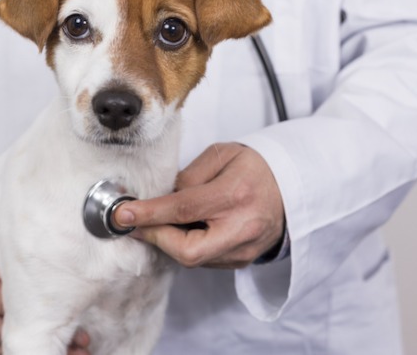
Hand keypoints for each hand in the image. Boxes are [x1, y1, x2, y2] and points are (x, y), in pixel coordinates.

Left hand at [114, 143, 284, 268]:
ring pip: (194, 259)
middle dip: (157, 238)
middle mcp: (243, 227)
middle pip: (188, 251)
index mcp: (236, 194)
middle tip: (137, 222)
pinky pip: (205, 260)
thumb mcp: (222, 155)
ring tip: (159, 221)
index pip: (184, 209)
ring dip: (169, 242)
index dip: (149, 214)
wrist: (293, 185)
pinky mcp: (243, 260)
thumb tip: (160, 197)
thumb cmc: (255, 166)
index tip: (122, 214)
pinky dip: (187, 246)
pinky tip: (181, 229)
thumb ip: (189, 175)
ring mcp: (245, 249)